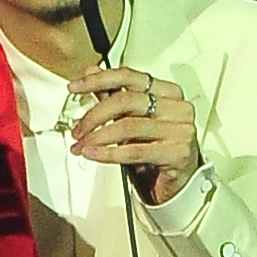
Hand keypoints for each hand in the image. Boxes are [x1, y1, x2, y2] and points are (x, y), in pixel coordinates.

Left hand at [68, 62, 200, 205]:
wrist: (180, 182)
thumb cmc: (158, 149)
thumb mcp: (132, 120)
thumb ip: (113, 96)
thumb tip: (90, 73)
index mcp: (168, 92)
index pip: (129, 77)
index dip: (98, 80)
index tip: (75, 88)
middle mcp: (177, 107)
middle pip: (126, 101)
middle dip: (94, 115)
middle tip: (77, 129)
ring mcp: (180, 129)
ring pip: (128, 126)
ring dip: (97, 137)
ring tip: (81, 146)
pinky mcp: (177, 153)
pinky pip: (134, 151)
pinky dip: (108, 153)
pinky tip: (93, 154)